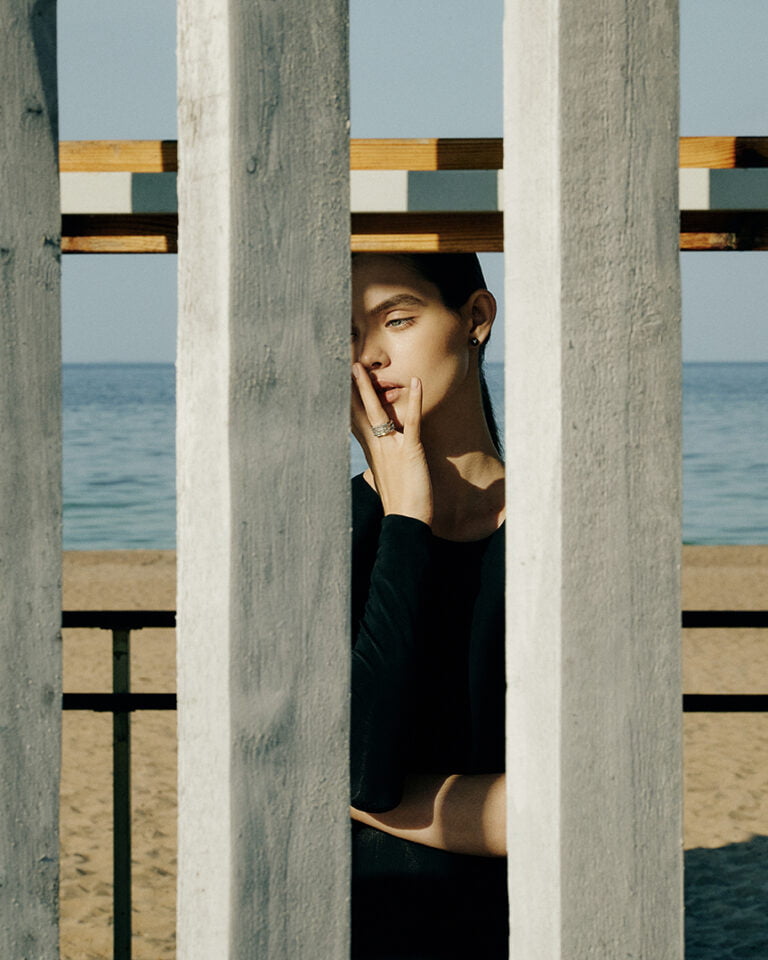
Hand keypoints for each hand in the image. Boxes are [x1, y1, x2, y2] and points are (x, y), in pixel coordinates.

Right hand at [351, 363, 432, 525]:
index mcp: (370, 451)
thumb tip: (370, 472)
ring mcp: (390, 448)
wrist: (406, 521)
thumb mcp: (383, 482)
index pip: (353, 420)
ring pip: (376, 412)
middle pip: (356, 411)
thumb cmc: (398, 503)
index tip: (336, 382)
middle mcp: (375, 446)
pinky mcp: (410, 451)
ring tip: (359, 367)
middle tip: (338, 365)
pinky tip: (416, 382)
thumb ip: (376, 470)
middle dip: (348, 388)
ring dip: (367, 388)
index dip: (345, 400)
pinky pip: (411, 422)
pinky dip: (414, 401)